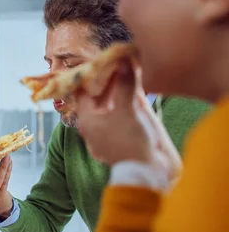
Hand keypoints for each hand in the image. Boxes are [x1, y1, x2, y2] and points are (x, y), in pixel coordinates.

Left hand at [75, 63, 180, 180]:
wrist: (148, 172)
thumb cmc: (131, 141)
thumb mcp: (128, 110)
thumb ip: (125, 85)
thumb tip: (124, 59)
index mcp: (87, 119)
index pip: (82, 90)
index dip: (90, 74)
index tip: (99, 59)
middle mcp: (94, 124)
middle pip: (96, 95)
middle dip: (107, 78)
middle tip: (116, 60)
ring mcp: (107, 130)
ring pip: (109, 103)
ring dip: (118, 87)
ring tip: (127, 68)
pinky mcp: (121, 135)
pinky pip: (120, 111)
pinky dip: (126, 98)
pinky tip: (136, 87)